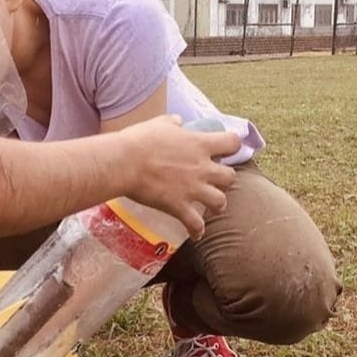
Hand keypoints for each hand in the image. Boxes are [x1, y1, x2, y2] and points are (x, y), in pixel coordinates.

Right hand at [116, 116, 239, 237]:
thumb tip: (179, 121)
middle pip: (230, 177)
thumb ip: (173, 122)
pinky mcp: (179, 206)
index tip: (226, 149)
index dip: (232, 146)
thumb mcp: (159, 123)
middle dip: (225, 180)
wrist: (124, 163)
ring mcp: (193, 189)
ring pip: (220, 202)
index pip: (232, 143)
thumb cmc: (139, 140)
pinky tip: (196, 234)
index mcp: (200, 144)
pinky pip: (196, 225)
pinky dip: (198, 231)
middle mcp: (202, 168)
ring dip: (218, 205)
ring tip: (211, 207)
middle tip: (214, 181)